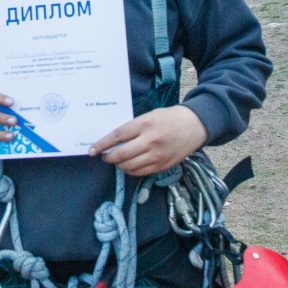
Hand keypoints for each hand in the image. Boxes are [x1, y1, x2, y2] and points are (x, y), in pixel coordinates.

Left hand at [88, 105, 207, 176]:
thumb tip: (114, 140)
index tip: (92, 149)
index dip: (102, 144)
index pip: (118, 136)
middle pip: (122, 154)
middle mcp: (151, 141)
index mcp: (146, 124)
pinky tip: (128, 165)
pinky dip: (131, 171)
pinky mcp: (163, 166)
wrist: (195, 125)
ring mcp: (157, 155)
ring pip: (130, 166)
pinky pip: (141, 172)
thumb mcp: (150, 115)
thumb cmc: (170, 117)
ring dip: (119, 165)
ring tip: (116, 160)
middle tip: (104, 156)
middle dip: (109, 157)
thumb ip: (133, 127)